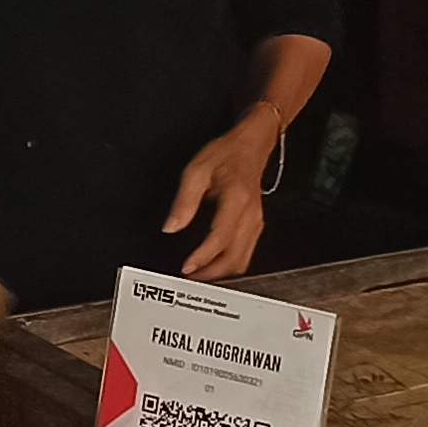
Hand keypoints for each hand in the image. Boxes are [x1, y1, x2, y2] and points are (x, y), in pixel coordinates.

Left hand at [161, 109, 288, 279]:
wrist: (253, 145)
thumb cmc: (226, 154)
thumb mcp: (197, 170)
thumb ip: (184, 200)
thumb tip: (171, 227)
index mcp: (237, 199)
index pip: (220, 237)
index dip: (203, 256)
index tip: (186, 267)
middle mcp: (250, 214)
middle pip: (235, 256)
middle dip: (212, 274)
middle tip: (191, 281)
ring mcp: (256, 221)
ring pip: (243, 259)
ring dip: (222, 273)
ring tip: (200, 278)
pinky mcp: (256, 225)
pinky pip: (246, 252)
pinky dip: (231, 264)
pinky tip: (215, 266)